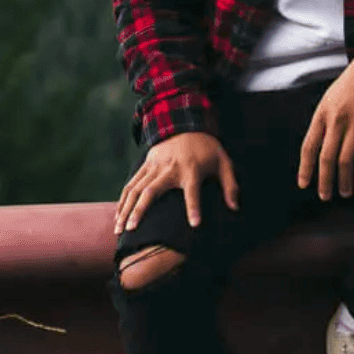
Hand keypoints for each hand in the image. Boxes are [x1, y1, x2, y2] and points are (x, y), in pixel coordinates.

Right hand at [114, 131, 239, 233]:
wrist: (187, 124)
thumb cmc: (208, 149)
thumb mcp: (224, 163)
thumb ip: (230, 186)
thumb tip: (235, 208)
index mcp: (192, 169)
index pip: (193, 191)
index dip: (194, 207)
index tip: (195, 225)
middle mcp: (170, 168)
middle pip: (152, 190)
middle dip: (140, 210)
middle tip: (131, 229)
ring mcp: (155, 166)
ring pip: (136, 188)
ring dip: (126, 208)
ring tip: (118, 228)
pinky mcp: (146, 164)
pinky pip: (131, 183)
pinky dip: (123, 200)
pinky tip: (117, 215)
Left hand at [298, 43, 353, 200]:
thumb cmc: (352, 83)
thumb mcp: (330, 99)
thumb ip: (325, 122)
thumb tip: (319, 147)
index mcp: (322, 113)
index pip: (309, 146)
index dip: (305, 168)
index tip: (304, 184)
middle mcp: (337, 119)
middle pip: (327, 157)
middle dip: (324, 181)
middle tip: (324, 196)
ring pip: (346, 159)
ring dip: (344, 179)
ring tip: (344, 192)